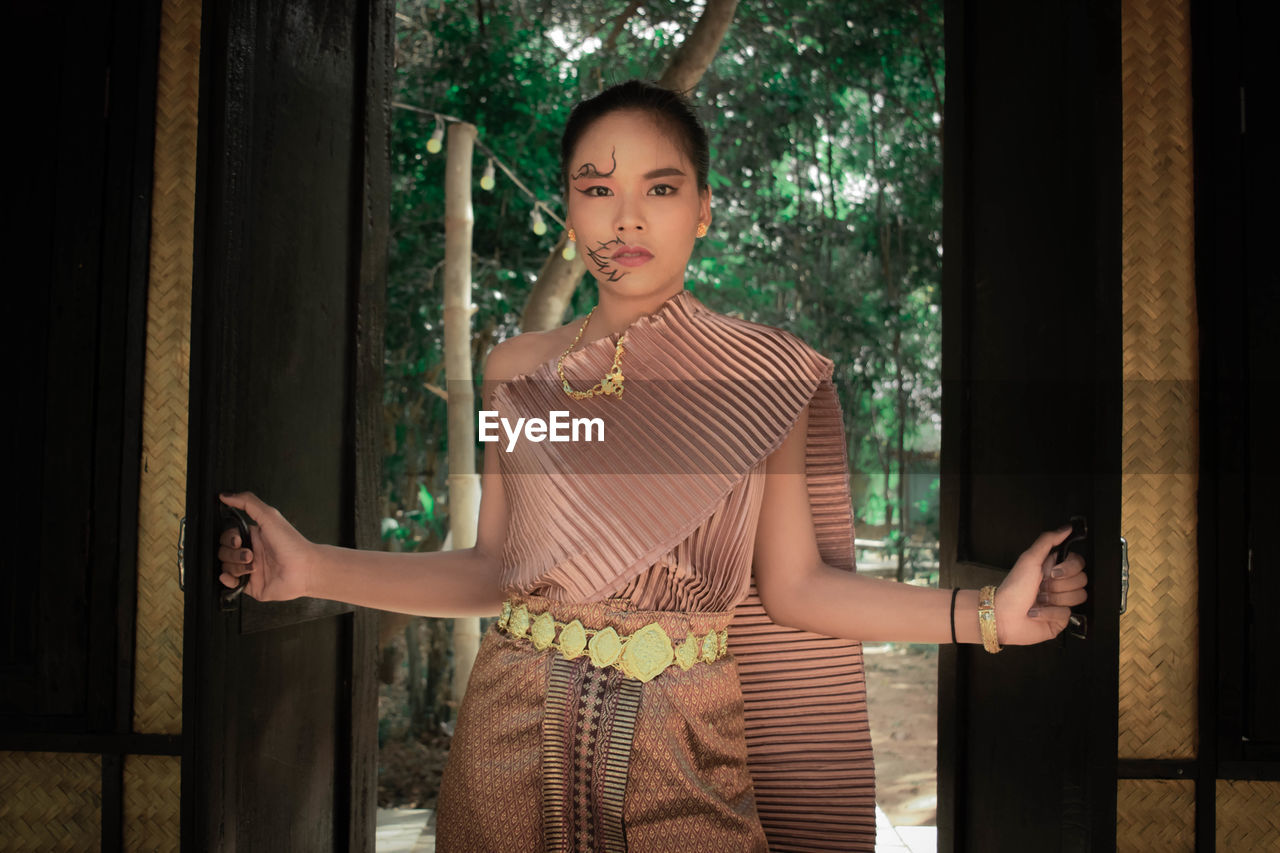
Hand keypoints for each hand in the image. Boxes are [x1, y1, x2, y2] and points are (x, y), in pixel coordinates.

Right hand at [217, 491, 314, 601]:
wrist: (304, 570)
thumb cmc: (291, 544)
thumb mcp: (269, 516)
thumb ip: (248, 503)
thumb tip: (226, 495)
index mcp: (254, 536)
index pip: (228, 536)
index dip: (228, 538)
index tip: (238, 540)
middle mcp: (251, 552)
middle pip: (224, 551)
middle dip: (233, 553)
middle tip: (249, 554)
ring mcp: (250, 569)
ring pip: (225, 566)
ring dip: (235, 566)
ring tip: (252, 566)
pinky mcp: (251, 586)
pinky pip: (229, 584)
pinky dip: (228, 580)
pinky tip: (237, 577)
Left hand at [994, 525, 1087, 645]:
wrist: (1003, 616)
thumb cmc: (1013, 588)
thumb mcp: (1029, 559)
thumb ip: (1047, 541)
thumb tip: (1066, 528)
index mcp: (1053, 568)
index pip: (1079, 563)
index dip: (1069, 568)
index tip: (1053, 572)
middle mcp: (1059, 584)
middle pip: (1082, 580)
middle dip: (1058, 585)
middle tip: (1042, 586)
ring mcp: (1061, 602)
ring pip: (1078, 597)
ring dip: (1054, 598)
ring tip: (1039, 599)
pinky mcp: (1060, 619)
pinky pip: (1067, 614)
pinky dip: (1048, 613)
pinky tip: (1037, 612)